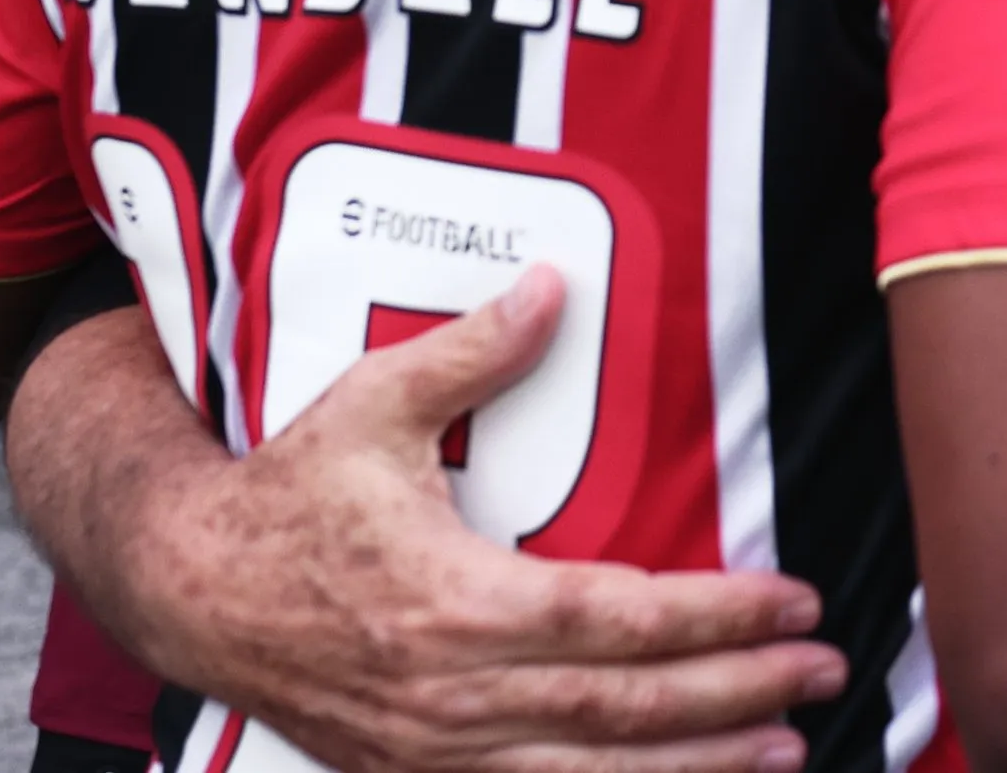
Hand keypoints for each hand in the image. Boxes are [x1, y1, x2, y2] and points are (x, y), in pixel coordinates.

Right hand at [92, 269, 841, 772]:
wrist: (183, 585)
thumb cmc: (287, 490)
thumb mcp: (372, 403)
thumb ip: (474, 349)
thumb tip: (553, 283)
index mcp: (456, 601)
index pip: (621, 618)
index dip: (720, 616)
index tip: (797, 601)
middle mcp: (450, 693)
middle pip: (625, 708)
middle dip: (737, 693)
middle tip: (823, 675)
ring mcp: (429, 749)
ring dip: (696, 769)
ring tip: (786, 749)